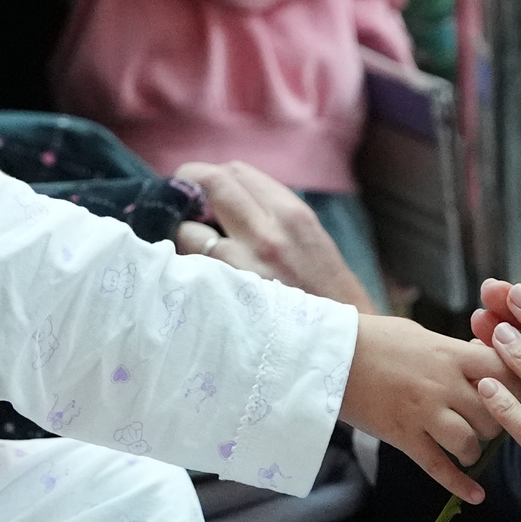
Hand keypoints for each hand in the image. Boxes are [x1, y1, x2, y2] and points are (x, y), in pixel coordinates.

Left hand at [172, 159, 376, 312]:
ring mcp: (241, 265)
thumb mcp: (312, 245)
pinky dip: (182, 269)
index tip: (202, 190)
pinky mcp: (223, 297)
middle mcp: (266, 231)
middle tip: (175, 201)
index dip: (213, 176)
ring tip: (185, 250)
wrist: (345, 349)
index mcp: (293, 215)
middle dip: (185, 186)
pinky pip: (187, 271)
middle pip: (210, 183)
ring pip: (187, 229)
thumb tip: (229, 208)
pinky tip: (188, 281)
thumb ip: (274, 220)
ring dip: (180, 235)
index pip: (237, 172)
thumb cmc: (331, 300)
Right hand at [341, 315, 501, 504]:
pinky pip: (438, 468)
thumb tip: (483, 358)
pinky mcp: (404, 437)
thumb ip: (455, 350)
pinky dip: (460, 486)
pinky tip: (476, 497)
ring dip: (475, 450)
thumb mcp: (422, 335)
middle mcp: (444, 385)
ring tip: (468, 448)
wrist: (330, 355)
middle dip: (497, 424)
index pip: (506, 372)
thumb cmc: (375, 338)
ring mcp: (424, 414)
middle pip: (494, 414)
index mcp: (451, 354)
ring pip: (470, 443)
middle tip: (490, 425)